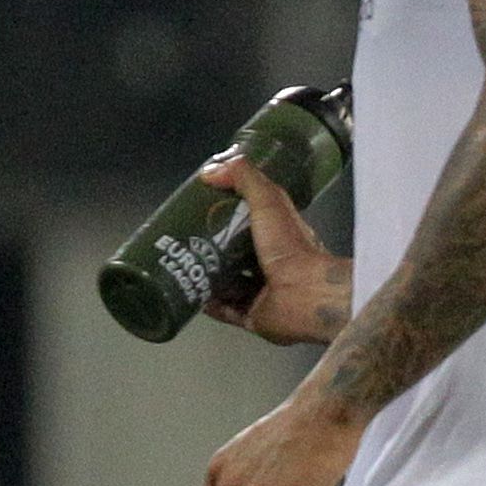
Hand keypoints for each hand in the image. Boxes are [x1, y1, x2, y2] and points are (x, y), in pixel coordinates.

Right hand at [200, 155, 352, 345]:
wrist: (305, 295)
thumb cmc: (289, 247)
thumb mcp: (269, 201)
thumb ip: (246, 179)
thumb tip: (212, 170)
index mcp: (279, 236)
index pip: (250, 221)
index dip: (226, 213)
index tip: (199, 207)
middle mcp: (272, 263)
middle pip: (236, 253)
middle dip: (211, 245)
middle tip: (182, 238)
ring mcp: (263, 291)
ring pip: (230, 283)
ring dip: (207, 275)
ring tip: (180, 265)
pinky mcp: (255, 316)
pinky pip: (227, 310)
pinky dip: (209, 304)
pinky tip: (190, 294)